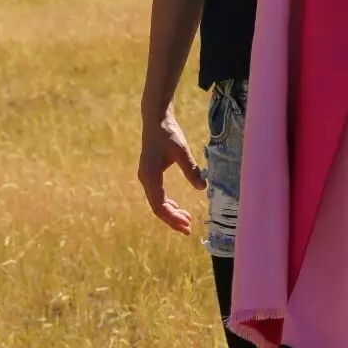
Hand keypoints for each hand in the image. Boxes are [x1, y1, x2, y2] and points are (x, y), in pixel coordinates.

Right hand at [138, 110, 206, 235]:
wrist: (156, 119)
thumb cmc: (168, 133)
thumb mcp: (181, 151)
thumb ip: (191, 169)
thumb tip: (202, 188)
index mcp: (150, 176)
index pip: (159, 205)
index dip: (172, 217)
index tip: (187, 224)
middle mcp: (145, 179)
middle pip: (157, 207)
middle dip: (172, 219)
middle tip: (189, 228)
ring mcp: (146, 177)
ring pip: (156, 202)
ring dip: (170, 212)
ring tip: (186, 219)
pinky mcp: (150, 173)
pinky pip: (156, 195)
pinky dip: (167, 203)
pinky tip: (177, 207)